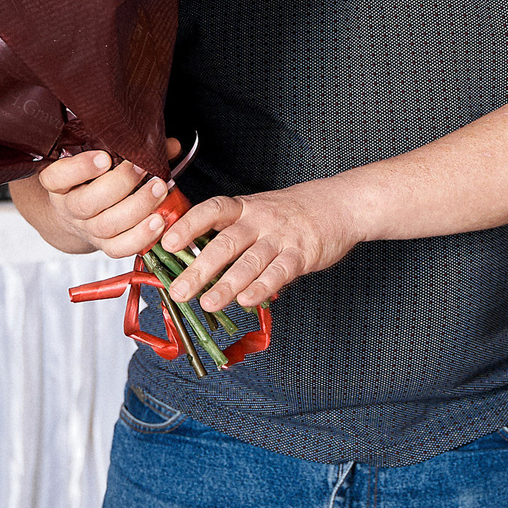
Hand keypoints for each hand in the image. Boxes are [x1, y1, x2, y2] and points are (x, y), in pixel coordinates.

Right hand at [29, 140, 182, 260]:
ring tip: (159, 189)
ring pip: (107, 225)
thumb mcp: (102, 158)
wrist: (80, 214)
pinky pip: (120, 248)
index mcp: (60, 183)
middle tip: (143, 168)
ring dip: (137, 207)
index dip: (80, 168)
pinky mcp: (104, 246)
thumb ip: (132, 149)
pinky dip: (142, 236)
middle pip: (88, 203)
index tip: (104, 157)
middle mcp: (70, 208)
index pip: (58, 177)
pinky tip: (159, 221)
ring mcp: (87, 229)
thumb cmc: (95, 178)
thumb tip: (169, 145)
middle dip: (120, 183)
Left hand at [158, 182, 358, 312]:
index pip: (212, 211)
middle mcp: (260, 220)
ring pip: (250, 262)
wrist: (340, 204)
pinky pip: (279, 272)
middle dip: (199, 269)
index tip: (167, 243)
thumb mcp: (258, 212)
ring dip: (227, 285)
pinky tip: (246, 301)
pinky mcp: (302, 254)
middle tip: (179, 290)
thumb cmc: (292, 212)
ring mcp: (282, 237)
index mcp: (244, 208)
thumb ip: (232, 235)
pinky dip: (261, 287)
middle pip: (226, 243)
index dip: (188, 226)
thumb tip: (196, 264)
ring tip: (207, 303)